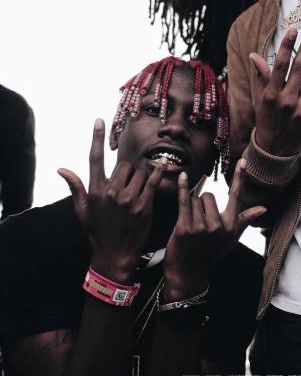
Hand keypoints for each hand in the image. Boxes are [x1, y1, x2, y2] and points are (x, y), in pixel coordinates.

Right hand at [58, 118, 160, 282]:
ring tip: (138, 193)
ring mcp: (128, 199)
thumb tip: (61, 169)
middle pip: (124, 165)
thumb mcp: (83, 211)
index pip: (94, 158)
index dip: (96, 137)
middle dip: (128, 173)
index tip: (99, 120)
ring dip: (142, 178)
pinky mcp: (144, 205)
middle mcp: (111, 192)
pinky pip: (154, 181)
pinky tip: (164, 167)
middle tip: (128, 188)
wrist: (114, 255)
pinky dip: (159, 173)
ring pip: (140, 173)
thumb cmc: (97, 232)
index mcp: (95, 191)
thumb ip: (75, 187)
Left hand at [162, 159, 265, 300]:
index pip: (237, 196)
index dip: (240, 177)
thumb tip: (264, 208)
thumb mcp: (231, 238)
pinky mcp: (185, 228)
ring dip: (190, 207)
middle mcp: (218, 226)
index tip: (243, 161)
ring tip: (190, 224)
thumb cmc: (211, 253)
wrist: (188, 273)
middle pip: (209, 195)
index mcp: (231, 226)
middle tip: (199, 221)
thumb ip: (245, 219)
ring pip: (195, 199)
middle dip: (202, 203)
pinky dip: (183, 187)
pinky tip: (183, 176)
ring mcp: (201, 227)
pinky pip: (184, 201)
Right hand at [249, 27, 300, 155]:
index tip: (293, 30)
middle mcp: (286, 102)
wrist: (273, 150)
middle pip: (299, 68)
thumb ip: (260, 76)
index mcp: (271, 94)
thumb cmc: (266, 119)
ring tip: (300, 95)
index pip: (279, 65)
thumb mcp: (260, 98)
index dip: (287, 46)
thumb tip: (254, 54)